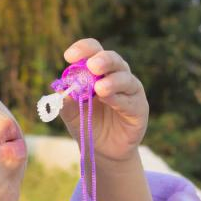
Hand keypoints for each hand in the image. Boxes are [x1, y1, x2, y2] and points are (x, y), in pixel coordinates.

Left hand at [58, 38, 148, 162]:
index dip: (83, 49)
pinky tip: (108, 99)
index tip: (69, 57)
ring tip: (99, 89)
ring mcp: (130, 91)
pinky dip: (119, 99)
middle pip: (113, 59)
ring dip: (112, 81)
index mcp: (99, 70)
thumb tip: (60, 89)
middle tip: (91, 66)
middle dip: (102, 60)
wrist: (103, 151)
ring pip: (125, 79)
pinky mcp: (140, 108)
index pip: (94, 51)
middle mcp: (117, 75)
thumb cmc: (88, 124)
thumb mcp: (71, 114)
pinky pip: (131, 101)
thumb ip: (66, 101)